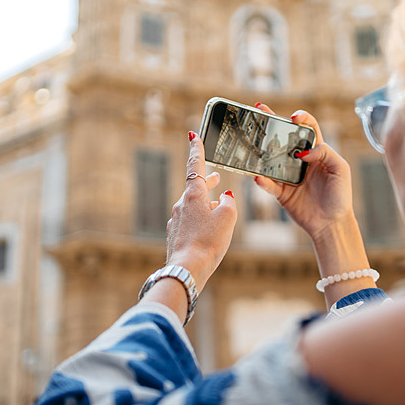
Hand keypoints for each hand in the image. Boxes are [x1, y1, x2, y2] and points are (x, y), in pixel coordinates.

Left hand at [166, 132, 237, 290]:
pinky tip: (209, 233)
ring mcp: (176, 221)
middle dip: (206, 182)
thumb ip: (229, 202)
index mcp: (193, 195)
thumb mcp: (227, 218)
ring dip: (206, 205)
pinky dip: (201, 222)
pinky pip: (190, 223)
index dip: (196, 149)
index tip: (192, 134)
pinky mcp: (175, 236)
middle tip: (216, 177)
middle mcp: (181, 205)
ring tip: (220, 211)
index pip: (195, 165)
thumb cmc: (208, 242)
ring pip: (193, 207)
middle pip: (195, 188)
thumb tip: (224, 198)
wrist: (187, 269)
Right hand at [253, 105, 374, 305]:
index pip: (308, 128)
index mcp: (317, 152)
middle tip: (260, 110)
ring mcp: (289, 176)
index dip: (301, 118)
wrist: (332, 224)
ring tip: (253, 141)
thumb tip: (303, 151)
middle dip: (272, 122)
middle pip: (285, 137)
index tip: (294, 117)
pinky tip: (258, 175)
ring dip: (262, 149)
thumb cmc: (340, 197)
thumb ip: (326, 153)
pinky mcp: (281, 193)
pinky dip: (262, 180)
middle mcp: (301, 161)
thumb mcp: (341, 170)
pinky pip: (269, 184)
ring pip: (272, 158)